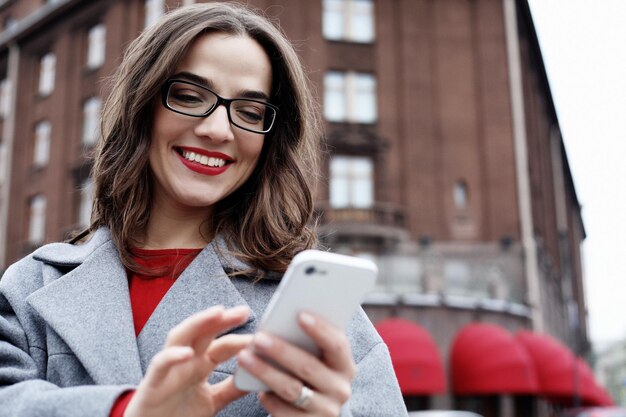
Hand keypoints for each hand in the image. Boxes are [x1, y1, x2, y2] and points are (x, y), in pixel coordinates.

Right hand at [124, 305, 251, 416]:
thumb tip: (257, 376)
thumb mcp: (212, 401)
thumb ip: (232, 388)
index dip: (240, 338)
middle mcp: (185, 361)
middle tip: (243, 311)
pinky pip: (160, 365)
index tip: (262, 334)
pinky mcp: (152, 384)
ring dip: (198, 322)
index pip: (222, 345)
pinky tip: (186, 352)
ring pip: (180, 336)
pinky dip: (171, 356)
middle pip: (204, 332)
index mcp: (200, 364)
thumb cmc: (177, 415)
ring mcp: (168, 369)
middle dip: (222, 319)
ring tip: (217, 313)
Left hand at [236, 312, 355, 415]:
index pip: (337, 345)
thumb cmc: (309, 375)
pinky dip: (269, 398)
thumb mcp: (317, 360)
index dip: (321, 330)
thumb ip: (309, 343)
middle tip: (258, 338)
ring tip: (244, 357)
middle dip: (281, 350)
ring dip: (266, 372)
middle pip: (309, 367)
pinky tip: (256, 388)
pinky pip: (284, 412)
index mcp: (345, 366)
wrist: (310, 415)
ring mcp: (326, 410)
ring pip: (292, 389)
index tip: (300, 315)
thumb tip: (284, 317)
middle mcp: (340, 389)